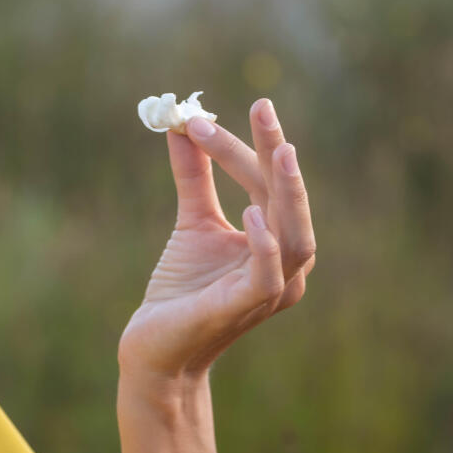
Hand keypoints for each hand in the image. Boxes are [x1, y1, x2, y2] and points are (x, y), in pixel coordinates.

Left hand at [119, 99, 315, 380]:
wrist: (156, 349)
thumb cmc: (181, 291)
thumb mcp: (192, 223)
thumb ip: (195, 176)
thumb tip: (183, 124)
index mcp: (276, 242)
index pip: (273, 185)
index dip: (262, 145)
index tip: (250, 104)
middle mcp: (285, 266)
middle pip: (288, 202)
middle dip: (277, 154)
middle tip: (263, 109)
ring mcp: (271, 290)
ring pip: (296, 238)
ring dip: (288, 194)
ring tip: (279, 151)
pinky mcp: (246, 308)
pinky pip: (268, 275)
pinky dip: (264, 243)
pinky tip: (251, 212)